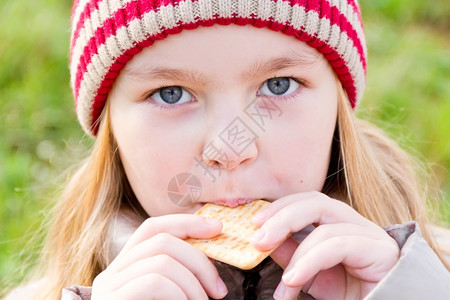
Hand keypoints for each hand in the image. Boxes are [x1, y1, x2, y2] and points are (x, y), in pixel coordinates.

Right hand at [91, 214, 227, 299]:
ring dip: (193, 283)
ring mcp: (109, 287)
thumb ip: (179, 275)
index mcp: (126, 267)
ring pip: (162, 261)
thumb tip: (211, 250)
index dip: (186, 223)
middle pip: (162, 240)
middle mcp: (112, 272)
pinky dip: (180, 294)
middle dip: (200, 260)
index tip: (218, 228)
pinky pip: (155, 281)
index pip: (153, 228)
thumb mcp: (169, 296)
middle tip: (219, 291)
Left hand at [251, 192, 399, 299]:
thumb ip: (290, 254)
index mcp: (339, 223)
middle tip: (257, 241)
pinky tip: (294, 281)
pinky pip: (336, 245)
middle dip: (281, 217)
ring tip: (283, 284)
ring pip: (324, 224)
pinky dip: (309, 262)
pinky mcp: (380, 250)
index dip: (279, 207)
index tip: (253, 223)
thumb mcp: (310, 274)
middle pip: (315, 202)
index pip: (308, 200)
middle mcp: (355, 222)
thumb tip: (263, 239)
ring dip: (295, 255)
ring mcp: (370, 233)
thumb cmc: (350, 295)